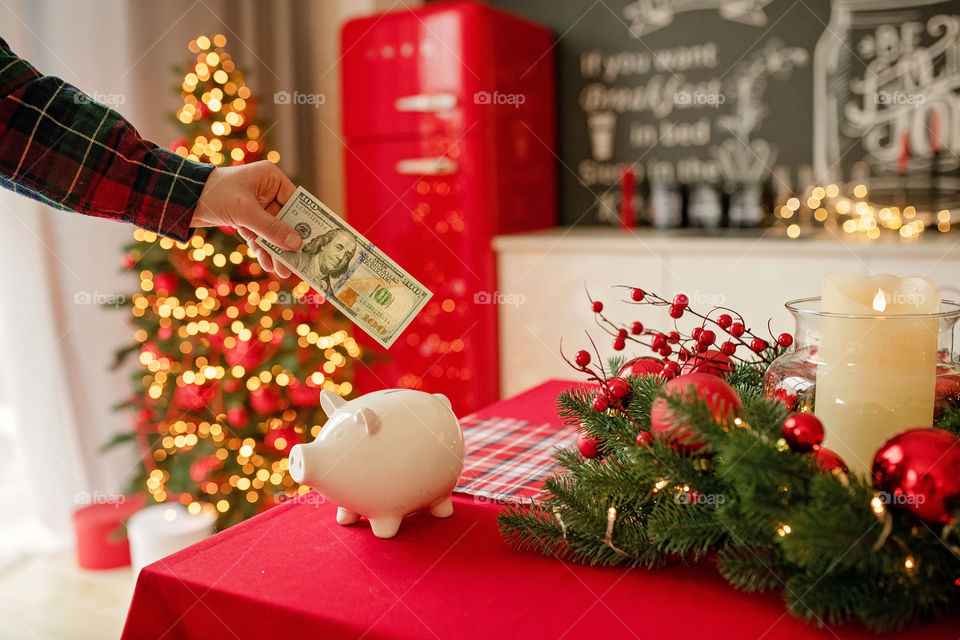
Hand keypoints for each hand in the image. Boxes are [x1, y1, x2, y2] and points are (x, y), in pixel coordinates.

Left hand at [192, 161, 301, 276]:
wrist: (182, 199)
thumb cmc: (214, 194)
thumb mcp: (245, 212)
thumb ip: (271, 228)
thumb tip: (296, 244)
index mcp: (270, 178)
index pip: (295, 202)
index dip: (304, 222)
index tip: (314, 241)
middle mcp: (266, 190)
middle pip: (285, 220)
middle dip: (289, 243)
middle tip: (298, 263)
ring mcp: (256, 206)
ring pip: (272, 231)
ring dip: (277, 251)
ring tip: (282, 271)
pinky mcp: (245, 219)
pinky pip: (259, 236)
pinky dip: (263, 249)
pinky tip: (268, 264)